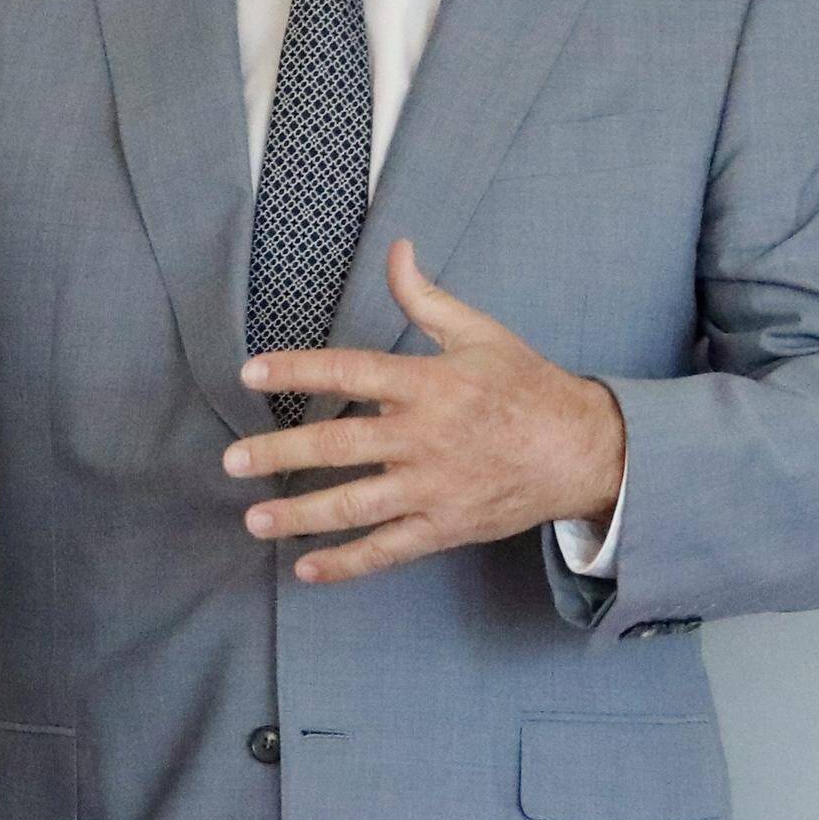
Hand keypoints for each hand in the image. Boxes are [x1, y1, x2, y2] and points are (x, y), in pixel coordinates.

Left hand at [225, 240, 625, 586]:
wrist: (585, 449)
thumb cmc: (527, 386)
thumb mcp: (479, 334)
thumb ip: (425, 298)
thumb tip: (397, 249)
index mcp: (429, 384)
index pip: (349, 369)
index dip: (296, 369)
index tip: (249, 373)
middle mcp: (426, 437)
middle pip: (339, 445)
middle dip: (280, 454)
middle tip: (233, 461)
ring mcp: (435, 487)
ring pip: (356, 506)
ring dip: (300, 516)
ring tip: (253, 522)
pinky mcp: (446, 527)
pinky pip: (388, 550)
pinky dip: (347, 564)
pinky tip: (306, 570)